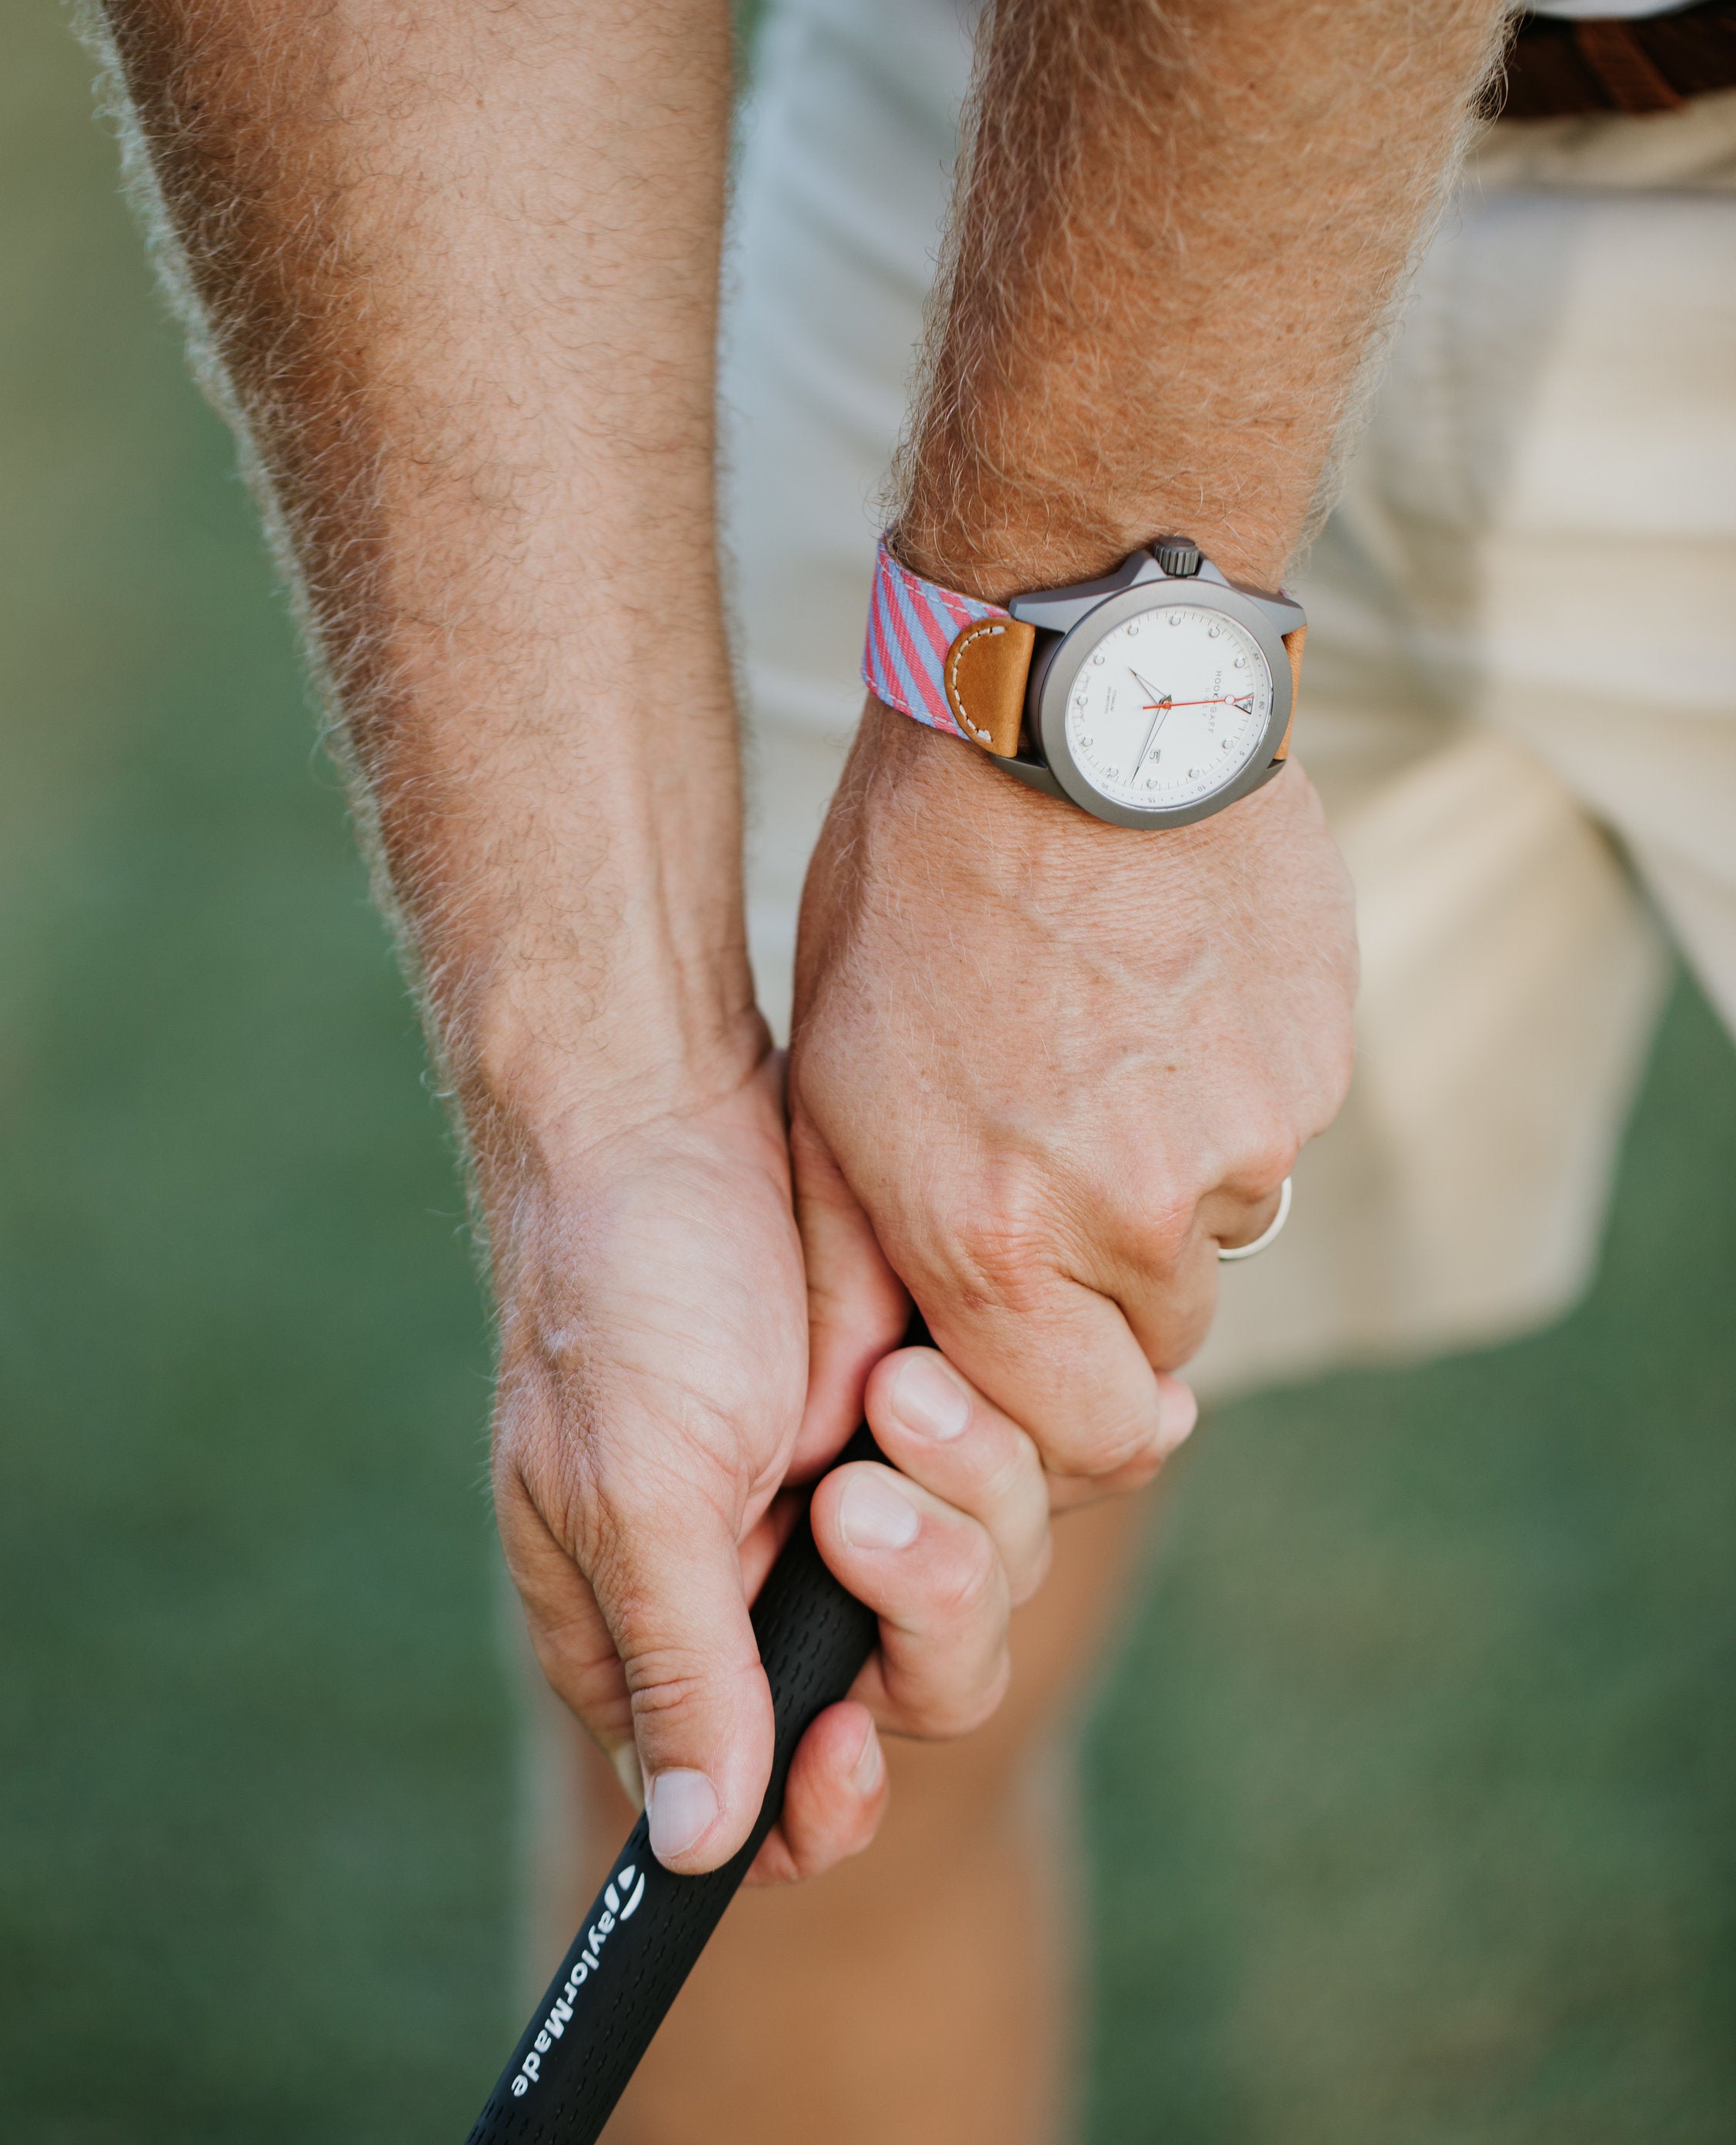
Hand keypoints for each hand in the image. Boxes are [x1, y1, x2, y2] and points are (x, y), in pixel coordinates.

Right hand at [489, 1058, 1060, 1885]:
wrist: (670, 1099)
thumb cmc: (619, 1289)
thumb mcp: (632, 1486)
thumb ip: (675, 1663)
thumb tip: (692, 1850)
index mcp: (662, 1626)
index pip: (763, 1797)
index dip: (825, 1798)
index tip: (851, 1739)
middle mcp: (770, 1578)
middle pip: (918, 1682)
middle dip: (919, 1588)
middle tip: (863, 1484)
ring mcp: (862, 1489)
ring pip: (993, 1570)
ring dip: (970, 1483)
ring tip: (898, 1376)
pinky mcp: (935, 1410)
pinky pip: (1037, 1471)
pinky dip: (1038, 1435)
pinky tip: (1016, 1384)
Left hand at [787, 696, 1356, 1479]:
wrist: (1053, 710)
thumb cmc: (908, 898)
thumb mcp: (829, 1090)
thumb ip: (858, 1269)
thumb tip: (862, 1409)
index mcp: (994, 1239)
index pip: (1086, 1434)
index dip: (1060, 1406)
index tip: (1031, 1347)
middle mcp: (1133, 1213)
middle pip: (1160, 1345)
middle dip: (1110, 1297)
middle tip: (1050, 1173)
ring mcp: (1243, 1139)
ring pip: (1220, 1236)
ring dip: (1170, 1190)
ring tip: (1097, 1055)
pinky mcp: (1314, 1062)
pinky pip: (1274, 1134)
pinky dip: (1225, 1096)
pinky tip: (1160, 996)